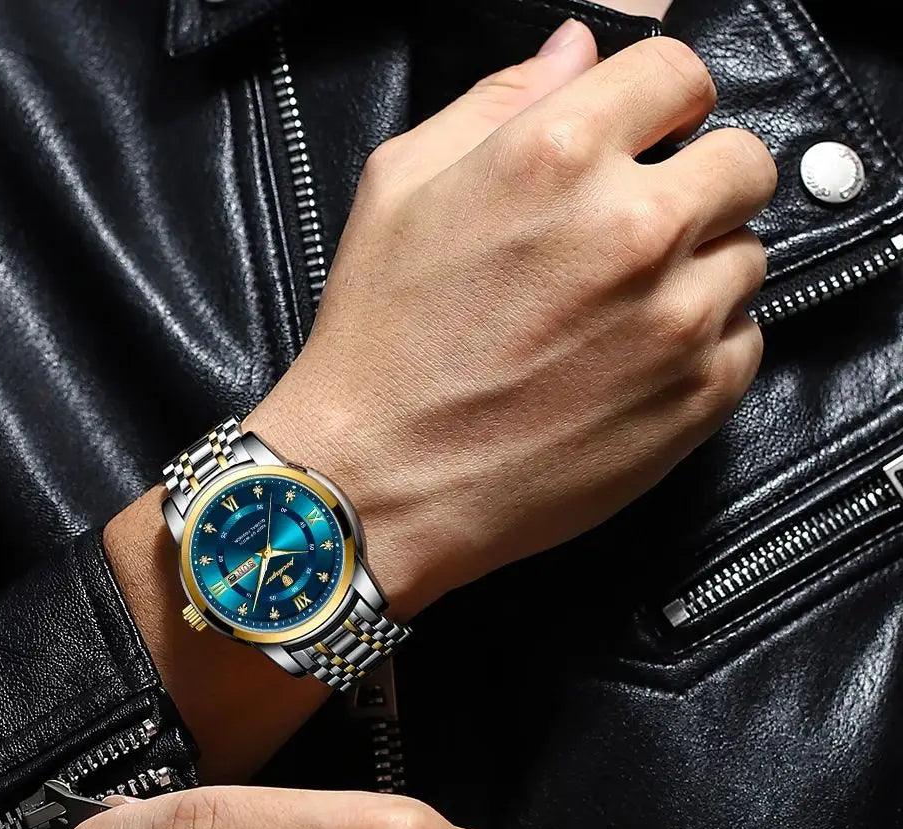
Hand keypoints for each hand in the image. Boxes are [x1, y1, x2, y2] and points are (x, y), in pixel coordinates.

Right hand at [246, 25, 775, 615]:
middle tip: (637, 227)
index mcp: (558, 155)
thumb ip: (496, 100)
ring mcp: (676, 320)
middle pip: (743, 161)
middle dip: (696, 181)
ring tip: (622, 311)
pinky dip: (703, 344)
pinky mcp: (696, 399)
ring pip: (748, 255)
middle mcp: (635, 229)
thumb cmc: (376, 340)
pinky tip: (632, 364)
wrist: (378, 483)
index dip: (660, 102)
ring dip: (699, 269)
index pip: (680, 72)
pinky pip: (745, 340)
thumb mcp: (398, 189)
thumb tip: (577, 48)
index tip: (644, 136)